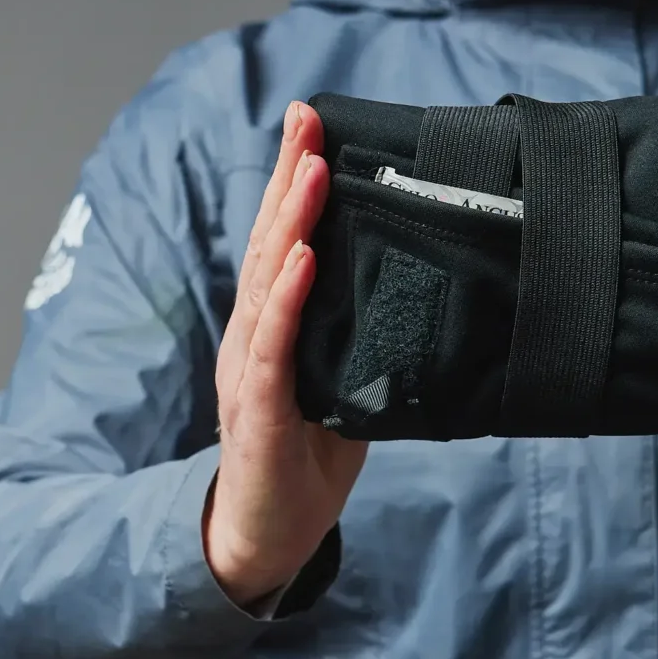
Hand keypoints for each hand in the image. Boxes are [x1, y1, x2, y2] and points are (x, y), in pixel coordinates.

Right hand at [205, 102, 367, 602]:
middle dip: (287, 177)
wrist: (263, 539)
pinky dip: (288, 300)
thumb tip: (408, 292)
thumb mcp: (341, 390)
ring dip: (291, 222)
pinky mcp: (258, 410)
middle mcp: (252, 338)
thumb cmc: (302, 466)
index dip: (292, 184)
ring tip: (312, 171)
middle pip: (270, 244)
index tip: (311, 127)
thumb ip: (357, 341)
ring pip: (269, 282)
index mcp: (271, 330)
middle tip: (306, 118)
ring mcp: (249, 371)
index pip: (282, 244)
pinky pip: (274, 346)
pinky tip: (302, 260)